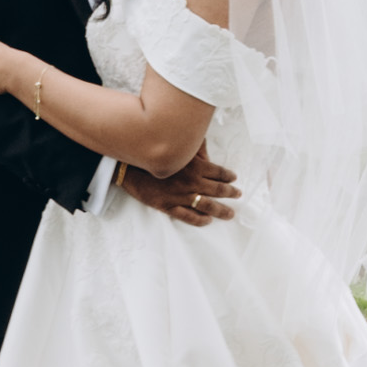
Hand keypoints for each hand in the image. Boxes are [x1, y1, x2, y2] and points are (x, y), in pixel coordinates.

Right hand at [121, 141, 239, 227]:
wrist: (129, 166)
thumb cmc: (153, 153)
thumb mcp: (176, 145)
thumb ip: (193, 147)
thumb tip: (206, 147)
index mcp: (195, 166)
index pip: (219, 172)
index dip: (228, 176)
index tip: (234, 179)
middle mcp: (191, 183)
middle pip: (218, 190)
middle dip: (230, 193)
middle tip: (238, 195)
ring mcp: (180, 197)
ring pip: (207, 206)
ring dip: (221, 211)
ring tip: (230, 214)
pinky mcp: (168, 206)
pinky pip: (188, 217)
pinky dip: (200, 220)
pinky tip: (207, 220)